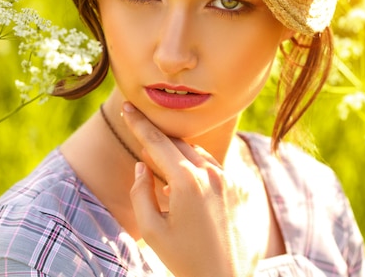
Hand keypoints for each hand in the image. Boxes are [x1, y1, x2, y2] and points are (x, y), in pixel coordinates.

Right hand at [122, 102, 255, 276]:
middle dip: (156, 135)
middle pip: (176, 142)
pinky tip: (182, 179)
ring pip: (195, 152)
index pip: (157, 142)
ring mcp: (227, 179)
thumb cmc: (183, 258)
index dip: (139, 124)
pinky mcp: (238, 187)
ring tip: (158, 161)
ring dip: (175, 151)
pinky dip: (193, 164)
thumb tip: (142, 164)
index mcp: (186, 182)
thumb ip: (141, 191)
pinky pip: (211, 166)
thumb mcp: (151, 229)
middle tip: (138, 127)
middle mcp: (210, 174)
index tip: (127, 107)